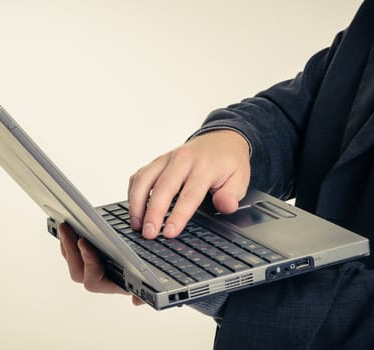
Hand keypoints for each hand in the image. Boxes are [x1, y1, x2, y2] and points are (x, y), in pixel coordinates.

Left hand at [59, 223, 143, 304]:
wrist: (147, 264)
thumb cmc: (148, 273)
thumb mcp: (150, 280)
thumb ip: (145, 291)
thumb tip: (136, 301)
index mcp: (112, 284)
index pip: (93, 280)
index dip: (88, 262)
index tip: (84, 243)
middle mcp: (99, 277)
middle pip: (76, 270)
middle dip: (70, 249)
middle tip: (68, 230)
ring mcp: (91, 266)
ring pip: (71, 259)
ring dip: (66, 243)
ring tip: (65, 225)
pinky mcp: (87, 254)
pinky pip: (72, 250)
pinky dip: (68, 239)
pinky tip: (69, 225)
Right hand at [128, 130, 250, 238]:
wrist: (221, 139)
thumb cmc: (228, 162)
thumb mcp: (240, 179)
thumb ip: (231, 195)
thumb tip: (225, 206)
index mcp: (204, 166)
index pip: (189, 194)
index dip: (178, 215)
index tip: (169, 232)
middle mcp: (183, 159)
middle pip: (162, 187)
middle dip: (153, 213)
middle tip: (148, 234)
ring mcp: (167, 159)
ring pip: (144, 179)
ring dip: (137, 203)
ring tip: (136, 225)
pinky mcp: (157, 161)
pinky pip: (139, 176)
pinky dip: (133, 193)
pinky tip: (134, 209)